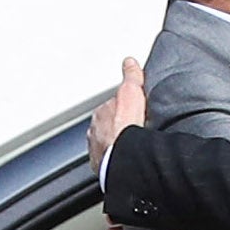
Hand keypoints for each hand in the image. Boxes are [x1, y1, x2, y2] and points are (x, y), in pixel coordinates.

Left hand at [87, 56, 146, 177]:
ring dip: (116, 146)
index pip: (111, 107)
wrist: (123, 159)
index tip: (132, 113)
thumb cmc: (126, 130)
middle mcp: (95, 131)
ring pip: (106, 144)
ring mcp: (97, 149)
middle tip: (134, 132)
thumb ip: (131, 78)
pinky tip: (126, 162)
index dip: (123, 109)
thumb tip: (130, 62)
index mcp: (100, 113)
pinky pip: (107, 162)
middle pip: (107, 126)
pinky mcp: (101, 166)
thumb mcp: (131, 94)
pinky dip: (115, 161)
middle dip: (117, 128)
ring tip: (131, 149)